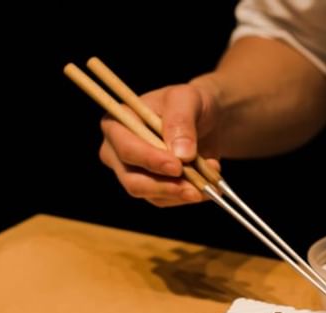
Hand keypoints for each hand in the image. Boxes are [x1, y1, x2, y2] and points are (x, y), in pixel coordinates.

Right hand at [99, 82, 220, 206]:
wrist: (204, 119)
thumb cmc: (187, 103)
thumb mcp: (186, 99)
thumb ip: (181, 121)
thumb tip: (181, 154)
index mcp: (116, 124)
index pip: (125, 149)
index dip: (149, 160)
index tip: (177, 166)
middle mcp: (117, 153)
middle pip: (132, 180)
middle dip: (165, 187)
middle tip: (195, 188)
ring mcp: (133, 173)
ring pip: (152, 196)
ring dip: (182, 193)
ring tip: (209, 183)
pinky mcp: (151, 189)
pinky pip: (168, 200)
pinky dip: (190, 195)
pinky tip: (208, 183)